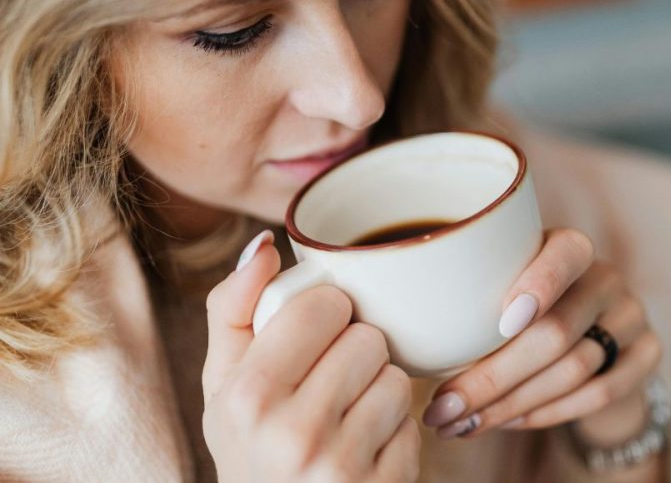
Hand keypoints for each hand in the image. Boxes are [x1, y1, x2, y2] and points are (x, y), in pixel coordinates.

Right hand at [202, 231, 419, 482]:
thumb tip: (264, 245)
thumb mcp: (222, 386)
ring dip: (379, 392)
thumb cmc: (251, 448)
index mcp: (247, 395)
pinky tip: (363, 450)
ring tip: (346, 417)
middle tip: (329, 383)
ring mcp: (341, 465)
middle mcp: (293, 432)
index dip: (326, 315)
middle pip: (368, 338)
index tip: (314, 337)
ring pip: (397, 378)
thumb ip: (233, 310)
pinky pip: (414, 425)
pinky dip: (394, 433)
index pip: (322, 305)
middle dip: (354, 354)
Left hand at [421, 228, 661, 438]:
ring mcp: (631, 316)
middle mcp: (606, 276)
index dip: (538, 284)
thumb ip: (470, 296)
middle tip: (443, 409)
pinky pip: (598, 394)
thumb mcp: (502, 289)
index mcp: (569, 247)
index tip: (501, 322)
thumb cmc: (523, 311)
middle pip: (555, 331)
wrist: (595, 341)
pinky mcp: (648, 355)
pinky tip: (507, 423)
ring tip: (461, 424)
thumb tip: (405, 329)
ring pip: (574, 369)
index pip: (565, 254)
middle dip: (492, 377)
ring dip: (511, 405)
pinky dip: (546, 414)